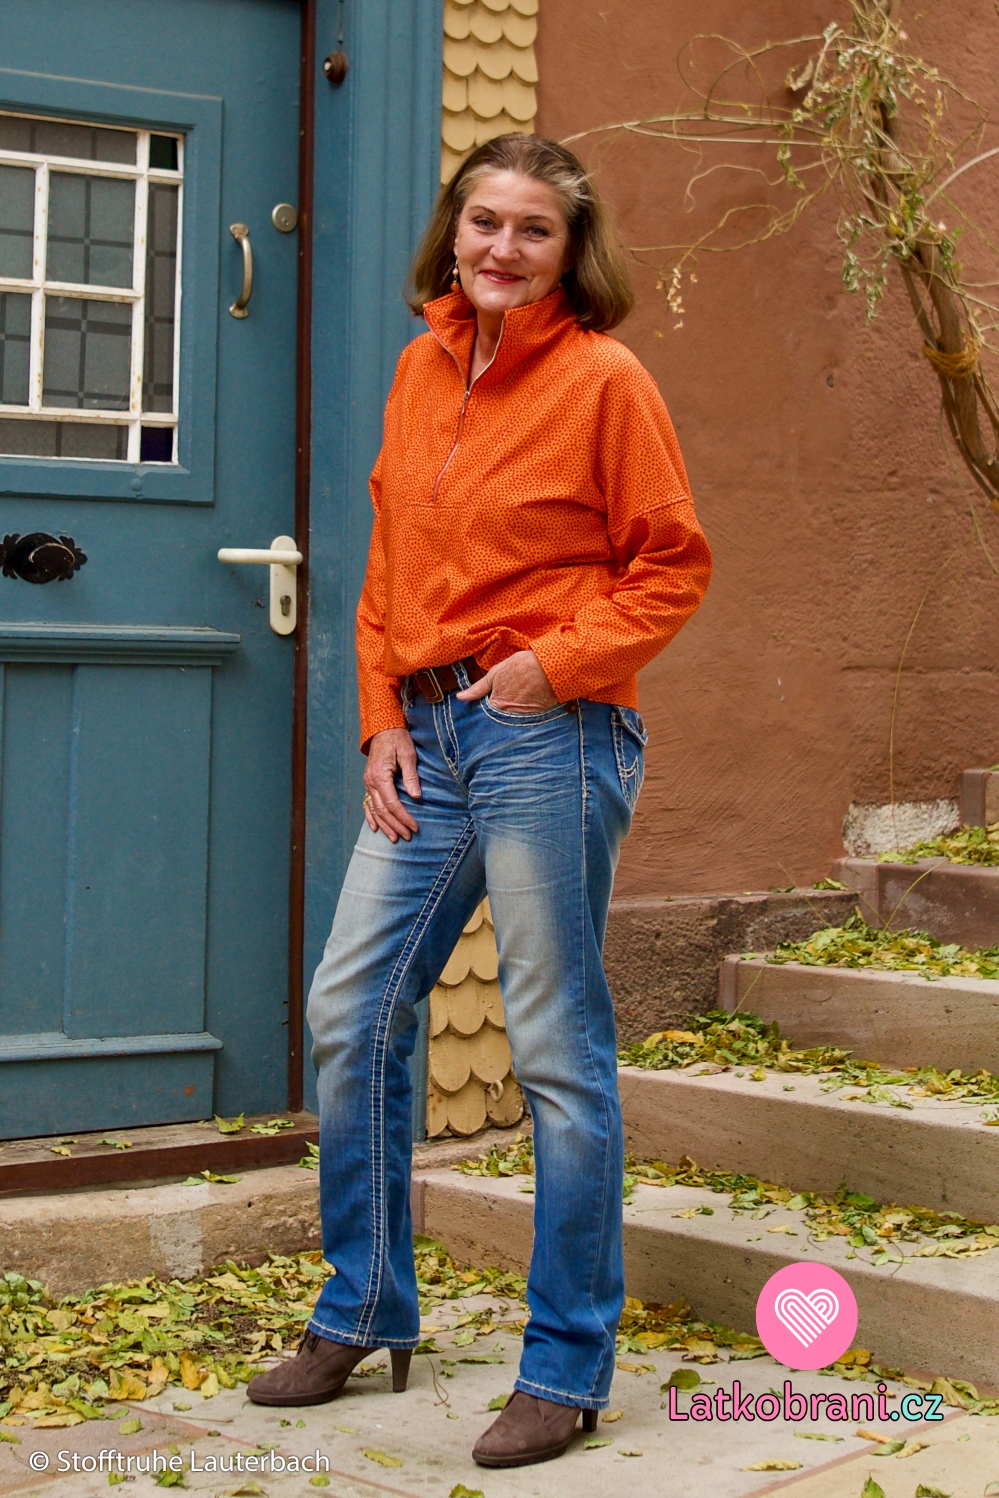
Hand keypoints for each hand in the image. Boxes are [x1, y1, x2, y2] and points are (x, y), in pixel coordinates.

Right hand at [364, 727, 420, 841]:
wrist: (383, 729)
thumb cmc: (398, 740)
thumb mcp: (408, 755)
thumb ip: (411, 776)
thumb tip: (416, 797)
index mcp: (380, 776)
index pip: (392, 803)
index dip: (403, 817)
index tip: (414, 827)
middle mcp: (370, 782)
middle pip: (382, 810)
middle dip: (395, 825)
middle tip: (408, 837)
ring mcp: (368, 783)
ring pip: (374, 810)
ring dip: (384, 825)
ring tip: (395, 838)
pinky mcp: (369, 783)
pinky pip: (367, 804)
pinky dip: (370, 817)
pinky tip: (375, 828)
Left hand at [456, 649, 557, 712]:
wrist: (551, 668)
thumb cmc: (523, 667)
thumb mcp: (496, 673)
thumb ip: (477, 688)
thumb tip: (460, 697)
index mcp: (496, 706)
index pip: (482, 715)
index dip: (481, 710)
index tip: (482, 705)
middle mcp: (509, 717)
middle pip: (496, 721)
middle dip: (494, 717)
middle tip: (498, 706)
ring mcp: (523, 720)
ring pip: (510, 723)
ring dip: (508, 718)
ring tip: (513, 703)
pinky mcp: (536, 719)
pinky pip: (524, 722)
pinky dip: (522, 716)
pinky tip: (524, 705)